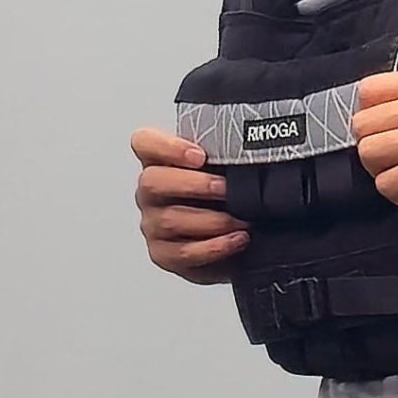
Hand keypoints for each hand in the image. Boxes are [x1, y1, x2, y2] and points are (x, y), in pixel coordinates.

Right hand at [130, 128, 250, 283]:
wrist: (233, 243)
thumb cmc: (225, 201)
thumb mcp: (226, 172)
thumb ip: (226, 157)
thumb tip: (252, 150)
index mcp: (160, 163)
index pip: (145, 143)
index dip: (168, 147)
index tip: (200, 155)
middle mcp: (151, 193)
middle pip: (153, 182)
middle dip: (194, 185)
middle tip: (226, 189)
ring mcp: (153, 224)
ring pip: (170, 220)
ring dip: (213, 220)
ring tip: (243, 220)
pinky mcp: (164, 254)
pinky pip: (184, 252)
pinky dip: (215, 247)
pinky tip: (238, 239)